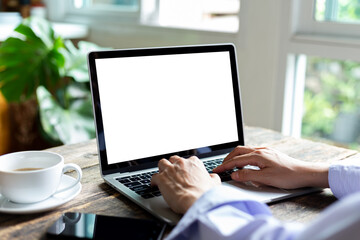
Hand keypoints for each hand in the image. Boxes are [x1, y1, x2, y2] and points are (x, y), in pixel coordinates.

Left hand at [151, 155, 220, 213]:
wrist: (195, 201)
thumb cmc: (205, 194)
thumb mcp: (214, 183)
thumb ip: (212, 178)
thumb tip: (212, 177)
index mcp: (194, 163)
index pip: (188, 160)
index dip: (185, 167)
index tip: (185, 172)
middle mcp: (181, 163)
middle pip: (173, 160)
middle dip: (172, 166)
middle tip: (173, 174)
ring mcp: (170, 170)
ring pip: (162, 163)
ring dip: (162, 169)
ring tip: (162, 176)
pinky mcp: (161, 178)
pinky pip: (154, 177)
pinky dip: (154, 181)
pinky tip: (154, 185)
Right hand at [213, 146, 328, 188]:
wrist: (305, 173)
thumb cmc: (288, 176)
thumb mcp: (266, 179)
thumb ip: (248, 176)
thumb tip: (234, 174)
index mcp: (258, 155)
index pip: (236, 160)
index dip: (225, 165)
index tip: (216, 170)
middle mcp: (261, 150)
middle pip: (238, 151)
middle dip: (228, 158)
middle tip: (221, 166)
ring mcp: (266, 151)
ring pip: (245, 151)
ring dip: (236, 157)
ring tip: (231, 166)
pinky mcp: (270, 154)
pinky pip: (252, 152)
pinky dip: (244, 157)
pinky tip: (246, 164)